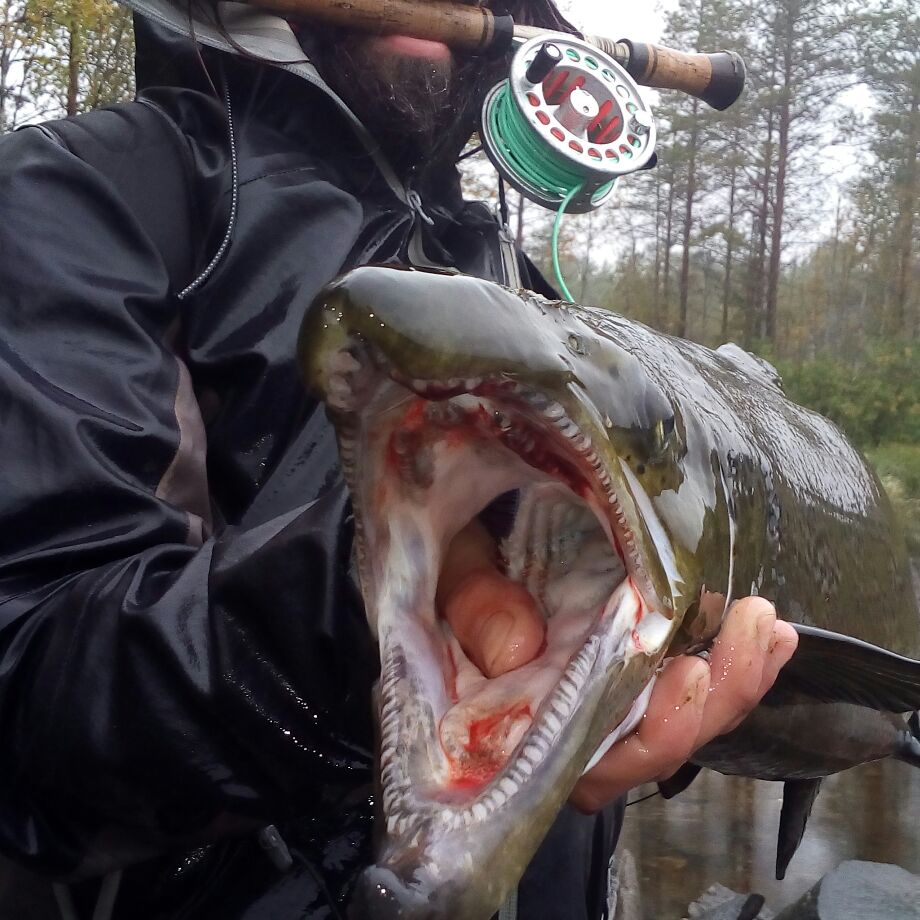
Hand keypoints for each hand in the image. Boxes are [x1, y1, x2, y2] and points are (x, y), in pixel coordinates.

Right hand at [438, 522, 798, 811]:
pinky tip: (765, 628)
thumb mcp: (450, 567)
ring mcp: (602, 687)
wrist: (464, 518)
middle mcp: (568, 715)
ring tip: (766, 625)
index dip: (644, 739)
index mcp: (514, 714)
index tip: (684, 673)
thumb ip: (473, 608)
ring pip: (680, 722)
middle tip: (749, 636)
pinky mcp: (627, 655)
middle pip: (652, 748)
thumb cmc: (449, 547)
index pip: (587, 764)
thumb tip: (521, 650)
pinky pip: (690, 681)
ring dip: (736, 681)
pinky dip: (734, 658)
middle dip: (711, 704)